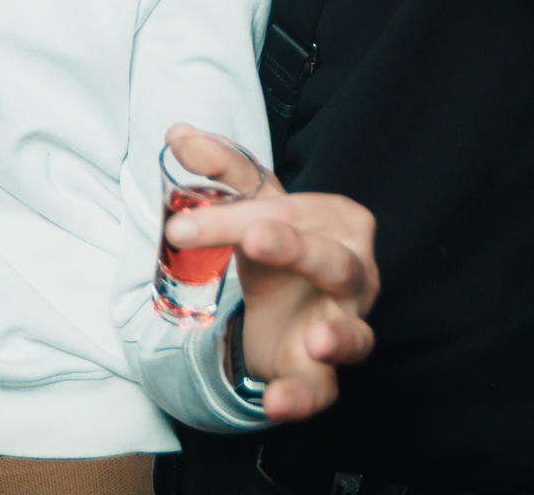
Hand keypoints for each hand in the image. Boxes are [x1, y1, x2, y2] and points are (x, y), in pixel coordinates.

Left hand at [162, 124, 377, 421]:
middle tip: (254, 237)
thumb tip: (176, 132)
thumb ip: (220, 169)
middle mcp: (356, 273)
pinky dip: (304, 398)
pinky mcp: (325, 373)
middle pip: (329, 260)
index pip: (291, 212)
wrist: (288, 312)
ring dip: (339, 336)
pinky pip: (324, 389)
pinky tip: (277, 402)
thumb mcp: (250, 205)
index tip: (181, 223)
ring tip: (318, 338)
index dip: (237, 217)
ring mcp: (346, 325)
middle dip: (292, 248)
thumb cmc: (279, 249)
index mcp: (340, 221)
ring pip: (355, 333)